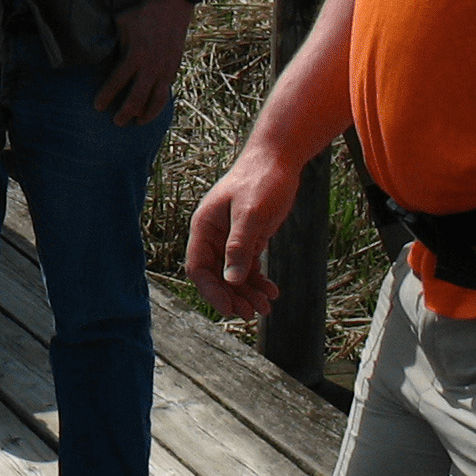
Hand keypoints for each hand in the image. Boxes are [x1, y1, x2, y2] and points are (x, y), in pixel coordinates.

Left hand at [99, 0, 189, 124]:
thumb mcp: (120, 23)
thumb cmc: (141, 14)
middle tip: (116, 122)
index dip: (106, 95)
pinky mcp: (174, 68)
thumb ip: (110, 40)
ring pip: (156, 99)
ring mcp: (165, 69)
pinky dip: (159, 103)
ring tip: (136, 123)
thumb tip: (90, 49)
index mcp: (135, 54)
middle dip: (125, 112)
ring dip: (146, 114)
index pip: (117, 81)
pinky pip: (166, 91)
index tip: (97, 106)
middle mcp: (151, 66)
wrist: (172, 6)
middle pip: (137, 97)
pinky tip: (151, 110)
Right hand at [184, 153, 296, 318]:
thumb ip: (239, 246)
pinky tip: (272, 291)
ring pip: (233, 274)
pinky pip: (248, 266)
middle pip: (215, 275)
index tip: (229, 309)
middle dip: (232, 296)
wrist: (277, 161)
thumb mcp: (251, 214)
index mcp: (204, 227)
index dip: (211, 290)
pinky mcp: (248, 237)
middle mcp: (213, 235)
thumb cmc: (261, 181)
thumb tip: (231, 280)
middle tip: (252, 314)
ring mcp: (230, 237)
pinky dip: (258, 280)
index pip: (199, 267)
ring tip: (266, 307)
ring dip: (247, 292)